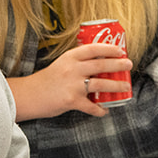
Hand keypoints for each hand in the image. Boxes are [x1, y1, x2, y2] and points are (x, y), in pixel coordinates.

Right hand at [5, 42, 132, 120]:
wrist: (29, 95)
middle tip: (129, 65)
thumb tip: (98, 63)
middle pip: (102, 65)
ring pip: (101, 84)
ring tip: (125, 87)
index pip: (93, 49)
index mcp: (70, 58)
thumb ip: (76, 63)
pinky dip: (99, 109)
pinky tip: (105, 110)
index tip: (120, 50)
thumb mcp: (60, 64)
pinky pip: (91, 106)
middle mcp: (73, 69)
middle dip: (118, 65)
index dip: (109, 48)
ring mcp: (73, 85)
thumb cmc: (46, 80)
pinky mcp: (71, 101)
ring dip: (116, 86)